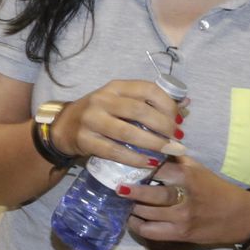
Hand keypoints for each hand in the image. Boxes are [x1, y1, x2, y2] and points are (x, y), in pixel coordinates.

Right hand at [51, 79, 186, 168]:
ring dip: (152, 144)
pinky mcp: (84, 139)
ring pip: (127, 132)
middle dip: (163, 127)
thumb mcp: (121, 102)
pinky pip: (114, 150)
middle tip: (177, 140)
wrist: (64, 127)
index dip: (168, 106)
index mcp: (116, 86)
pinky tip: (149, 163)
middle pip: (139, 111)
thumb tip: (186, 106)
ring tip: (169, 153)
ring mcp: (91, 119)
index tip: (179, 122)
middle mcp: (102, 99)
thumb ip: (150, 104)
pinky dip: (134, 158)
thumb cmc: (101, 114)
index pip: (148, 90)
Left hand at [123, 156, 249, 247]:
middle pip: (150, 194)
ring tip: (123, 202)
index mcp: (187, 176)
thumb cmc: (216, 189)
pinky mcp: (181, 234)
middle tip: (117, 186)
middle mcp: (184, 196)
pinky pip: (151, 231)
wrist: (241, 216)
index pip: (157, 169)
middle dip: (130, 191)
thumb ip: (176, 161)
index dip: (139, 167)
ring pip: (147, 213)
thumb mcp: (198, 169)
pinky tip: (133, 219)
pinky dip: (138, 226)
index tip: (124, 165)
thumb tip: (152, 146)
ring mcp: (182, 217)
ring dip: (132, 208)